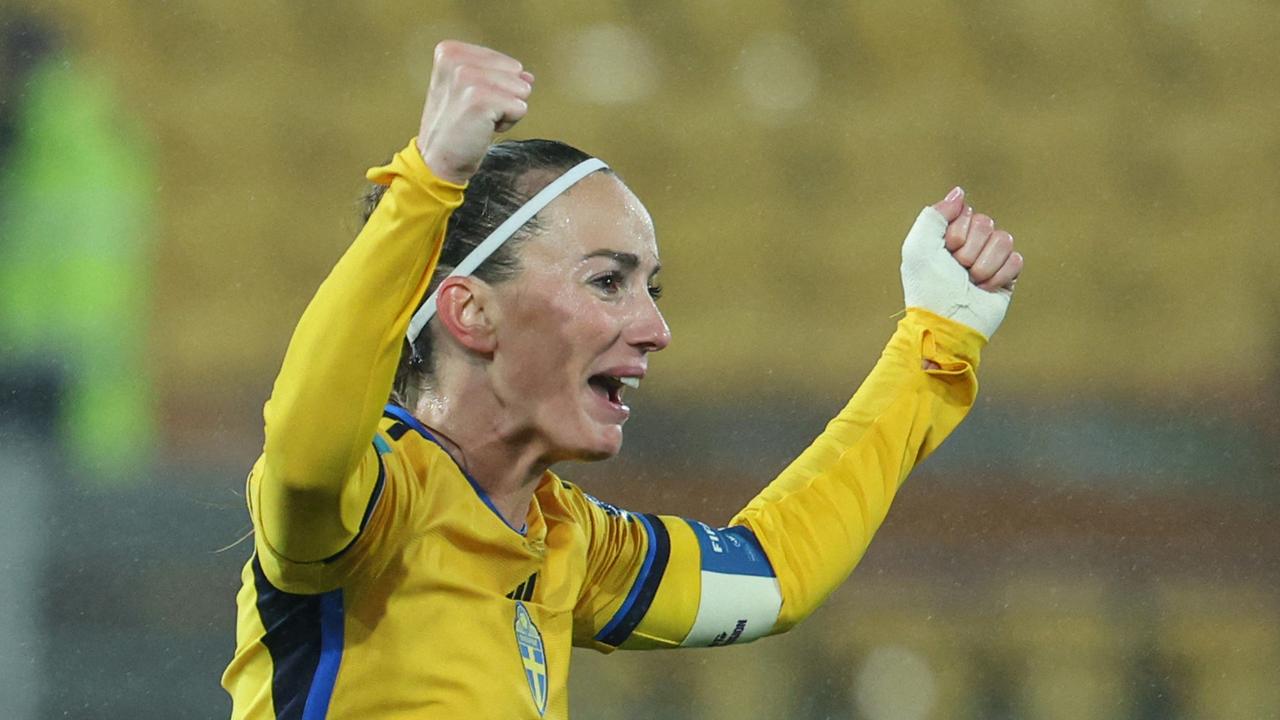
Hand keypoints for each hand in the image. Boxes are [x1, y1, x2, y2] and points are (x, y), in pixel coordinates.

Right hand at [417, 41, 533, 183]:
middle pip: (516, 73)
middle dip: (504, 97)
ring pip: (521, 89)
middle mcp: (455, 59)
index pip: (507, 63)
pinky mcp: (479, 99)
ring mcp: (465, 77)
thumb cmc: (455, 128)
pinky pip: (520, 108)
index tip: (472, 102)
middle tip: (476, 112)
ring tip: (479, 120)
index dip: (498, 87)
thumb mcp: (471, 91)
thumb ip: (500, 76)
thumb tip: (528, 75)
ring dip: (505, 111)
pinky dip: (507, 123)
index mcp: (450, 51)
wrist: (439, 161)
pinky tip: (483, 128)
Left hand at [900, 187, 1023, 338]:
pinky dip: (999, 276)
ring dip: (985, 264)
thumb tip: (959, 192)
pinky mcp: (1006, 278)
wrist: (948, 323)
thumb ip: (935, 214)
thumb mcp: (918, 246)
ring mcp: (988, 261)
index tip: (946, 250)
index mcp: (946, 237)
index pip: (966, 212)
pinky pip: (1016, 259)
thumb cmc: (929, 287)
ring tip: (971, 282)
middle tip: (958, 269)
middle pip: (986, 223)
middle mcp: (968, 246)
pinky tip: (985, 289)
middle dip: (971, 249)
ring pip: (1004, 239)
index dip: (958, 231)